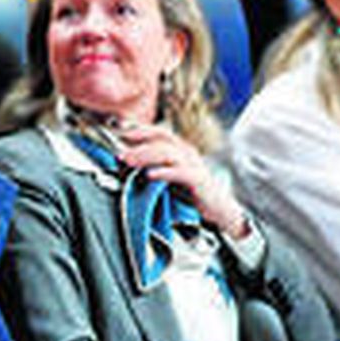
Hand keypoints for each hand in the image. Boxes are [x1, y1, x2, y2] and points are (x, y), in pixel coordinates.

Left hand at [117, 124, 247, 238]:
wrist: (220, 211)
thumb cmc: (193, 194)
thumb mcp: (170, 177)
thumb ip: (153, 167)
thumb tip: (127, 163)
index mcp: (181, 149)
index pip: (159, 132)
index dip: (139, 129)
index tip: (119, 131)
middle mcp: (188, 153)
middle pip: (161, 138)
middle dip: (138, 141)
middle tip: (119, 151)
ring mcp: (194, 165)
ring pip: (167, 152)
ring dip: (145, 155)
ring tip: (129, 161)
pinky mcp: (199, 180)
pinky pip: (179, 172)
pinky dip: (163, 172)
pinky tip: (149, 175)